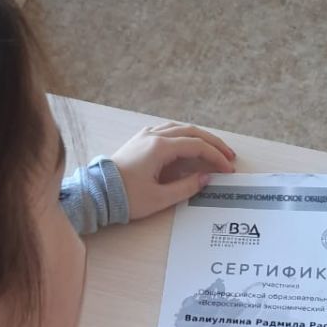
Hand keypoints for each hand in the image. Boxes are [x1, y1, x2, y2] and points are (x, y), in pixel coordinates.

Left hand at [111, 122, 235, 220]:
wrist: (97, 193)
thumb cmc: (126, 197)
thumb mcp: (160, 198)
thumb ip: (186, 187)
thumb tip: (206, 178)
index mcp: (160, 148)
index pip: (196, 146)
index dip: (215, 156)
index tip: (228, 169)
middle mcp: (154, 136)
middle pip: (191, 132)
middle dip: (213, 143)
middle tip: (229, 156)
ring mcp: (145, 136)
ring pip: (179, 128)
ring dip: (199, 137)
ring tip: (213, 149)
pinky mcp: (140, 141)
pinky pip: (167, 131)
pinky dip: (183, 136)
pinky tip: (188, 145)